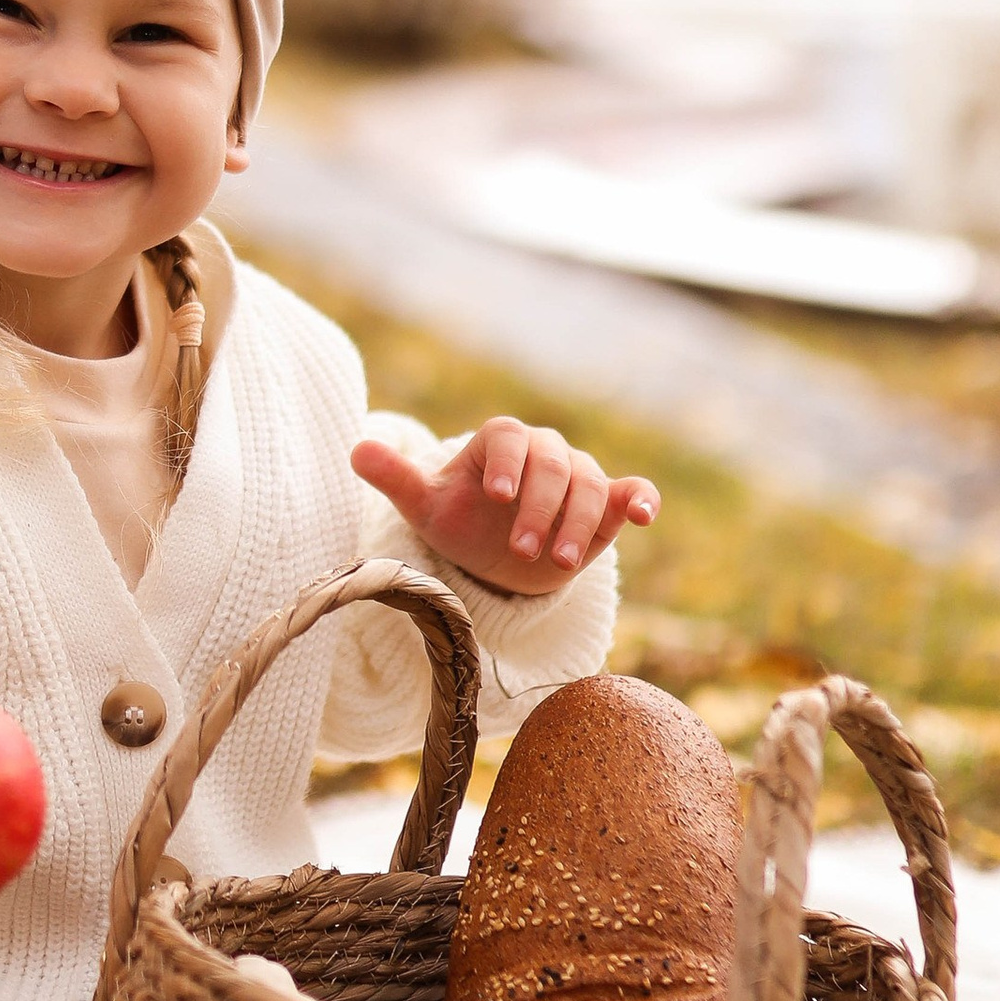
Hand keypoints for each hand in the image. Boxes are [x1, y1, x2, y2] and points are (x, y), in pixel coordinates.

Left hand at [353, 421, 658, 599]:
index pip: (510, 439)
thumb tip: (354, 447)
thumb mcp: (424, 504)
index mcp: (502, 441)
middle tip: (521, 550)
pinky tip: (645, 516)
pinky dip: (641, 499)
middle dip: (540, 508)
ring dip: (579, 521)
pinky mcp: (608, 505)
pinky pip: (632, 492)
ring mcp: (579, 475)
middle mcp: (545, 451)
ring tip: (558, 562)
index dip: (508, 465)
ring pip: (591, 485)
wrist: (494, 553)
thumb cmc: (459, 520)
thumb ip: (394, 476)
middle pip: (553, 466)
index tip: (497, 497)